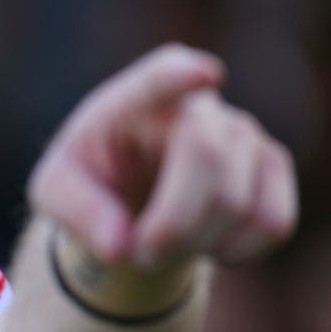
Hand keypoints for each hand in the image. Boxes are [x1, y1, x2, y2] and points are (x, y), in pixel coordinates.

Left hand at [28, 43, 297, 269]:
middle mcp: (198, 106)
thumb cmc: (92, 183)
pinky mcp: (273, 167)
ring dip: (196, 247)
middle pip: (208, 157)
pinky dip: (237, 253)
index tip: (204, 75)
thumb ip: (78, 212)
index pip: (160, 77)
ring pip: (239, 202)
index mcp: (134, 101)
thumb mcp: (57, 193)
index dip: (182, 76)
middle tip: (139, 255)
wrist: (130, 198)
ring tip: (163, 247)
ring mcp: (244, 133)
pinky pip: (273, 224)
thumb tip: (121, 246)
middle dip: (173, 225)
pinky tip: (207, 243)